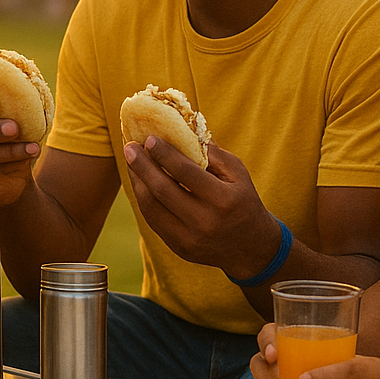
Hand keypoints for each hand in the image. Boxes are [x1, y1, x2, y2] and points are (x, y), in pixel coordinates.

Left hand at [124, 138, 280, 276]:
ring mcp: (189, 239)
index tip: (149, 138)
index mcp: (224, 200)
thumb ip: (213, 154)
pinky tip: (139, 181)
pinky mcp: (178, 248)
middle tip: (129, 146)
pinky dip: (143, 198)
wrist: (250, 248)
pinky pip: (153, 220)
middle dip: (142, 165)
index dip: (164, 154)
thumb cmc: (243, 201)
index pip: (186, 173)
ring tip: (130, 161)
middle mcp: (205, 222)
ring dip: (137, 181)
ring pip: (152, 207)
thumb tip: (183, 130)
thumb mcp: (238, 174)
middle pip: (163, 190)